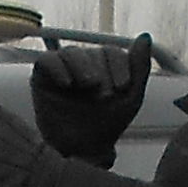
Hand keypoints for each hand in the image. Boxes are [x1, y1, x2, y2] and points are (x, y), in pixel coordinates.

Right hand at [31, 33, 157, 161]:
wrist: (83, 149)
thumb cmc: (106, 125)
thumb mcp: (131, 97)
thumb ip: (140, 67)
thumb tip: (145, 37)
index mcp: (104, 66)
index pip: (112, 52)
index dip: (119, 66)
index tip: (122, 87)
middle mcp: (83, 64)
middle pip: (92, 53)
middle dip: (102, 73)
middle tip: (104, 96)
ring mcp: (62, 69)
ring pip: (72, 53)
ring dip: (83, 68)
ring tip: (88, 86)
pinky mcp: (42, 77)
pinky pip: (47, 61)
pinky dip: (58, 68)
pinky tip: (67, 83)